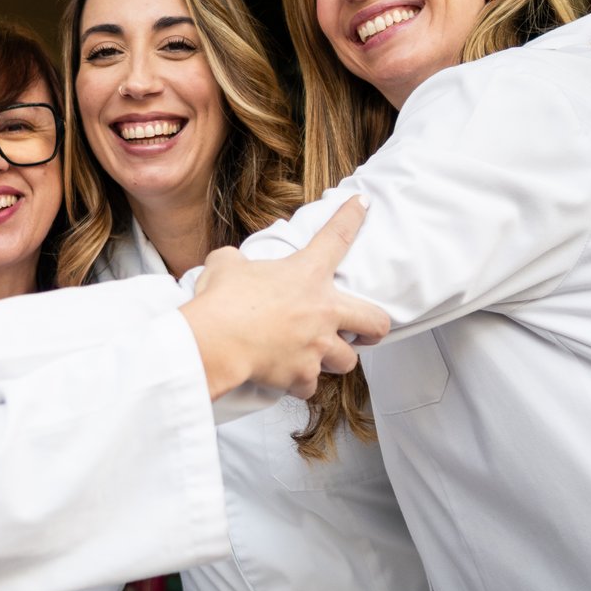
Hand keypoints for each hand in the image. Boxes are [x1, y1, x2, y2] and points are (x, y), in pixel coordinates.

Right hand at [180, 197, 387, 399]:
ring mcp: (317, 346)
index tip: (362, 205)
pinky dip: (299, 382)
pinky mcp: (303, 375)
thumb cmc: (221, 301)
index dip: (352, 216)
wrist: (216, 341)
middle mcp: (322, 311)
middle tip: (366, 330)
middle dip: (374, 328)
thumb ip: (237, 261)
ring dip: (333, 358)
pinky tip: (285, 376)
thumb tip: (231, 263)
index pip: (337, 236)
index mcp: (307, 274)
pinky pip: (309, 385)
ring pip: (347, 360)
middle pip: (375, 321)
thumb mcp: (226, 264)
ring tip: (318, 356)